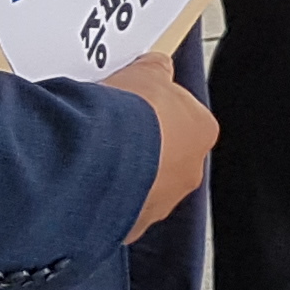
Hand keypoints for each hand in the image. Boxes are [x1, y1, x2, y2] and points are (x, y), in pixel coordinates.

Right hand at [108, 53, 218, 237]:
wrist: (98, 154)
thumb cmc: (127, 114)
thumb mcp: (145, 72)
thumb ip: (156, 69)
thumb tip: (158, 64)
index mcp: (201, 131)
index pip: (182, 117)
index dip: (153, 109)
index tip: (133, 104)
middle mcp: (190, 171)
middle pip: (165, 154)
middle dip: (140, 145)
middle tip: (111, 131)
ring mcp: (163, 201)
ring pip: (143, 184)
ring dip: (123, 174)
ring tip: (94, 157)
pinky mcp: (134, 225)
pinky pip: (120, 209)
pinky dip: (106, 198)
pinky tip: (88, 182)